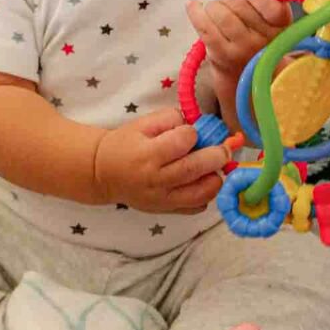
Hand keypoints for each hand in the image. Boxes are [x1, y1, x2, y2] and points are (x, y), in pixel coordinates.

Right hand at [93, 107, 226, 214]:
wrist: (104, 173)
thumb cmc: (125, 144)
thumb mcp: (143, 123)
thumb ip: (171, 119)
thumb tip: (199, 125)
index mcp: (148, 154)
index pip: (183, 141)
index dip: (192, 132)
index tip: (192, 131)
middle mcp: (156, 179)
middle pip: (195, 168)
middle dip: (217, 155)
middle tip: (225, 148)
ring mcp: (163, 199)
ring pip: (201, 193)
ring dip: (215, 177)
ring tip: (213, 167)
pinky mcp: (166, 211)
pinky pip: (196, 207)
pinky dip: (205, 195)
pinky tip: (201, 182)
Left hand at [186, 0, 291, 130]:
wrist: (246, 70)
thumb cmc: (256, 31)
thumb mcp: (268, 10)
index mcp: (281, 24)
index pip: (270, 4)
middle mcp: (264, 39)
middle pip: (237, 1)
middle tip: (229, 3)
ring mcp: (242, 49)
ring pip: (219, 11)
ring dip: (214, 6)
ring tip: (216, 11)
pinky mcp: (221, 55)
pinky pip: (204, 26)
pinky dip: (195, 12)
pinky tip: (193, 6)